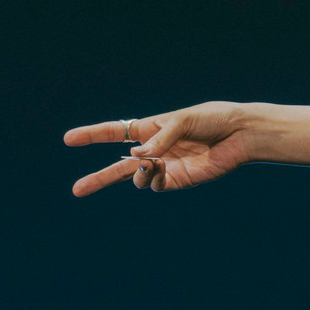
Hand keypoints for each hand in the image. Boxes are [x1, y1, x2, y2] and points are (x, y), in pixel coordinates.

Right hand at [66, 102, 264, 195]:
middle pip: (118, 166)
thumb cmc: (214, 119)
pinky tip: (162, 168)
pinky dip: (153, 178)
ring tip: (150, 163)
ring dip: (136, 172)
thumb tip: (135, 156)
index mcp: (152, 128)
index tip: (68, 138)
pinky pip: (156, 185)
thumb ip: (159, 138)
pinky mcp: (179, 180)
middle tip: (76, 190)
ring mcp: (166, 166)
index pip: (116, 132)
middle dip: (98, 178)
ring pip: (136, 178)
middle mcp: (155, 149)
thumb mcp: (184, 120)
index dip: (92, 135)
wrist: (240, 134)